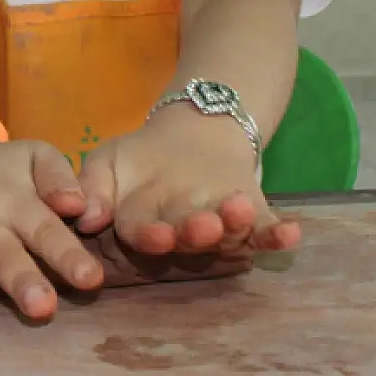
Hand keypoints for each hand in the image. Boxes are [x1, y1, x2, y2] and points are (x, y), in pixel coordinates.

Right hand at [76, 114, 299, 257]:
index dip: (150, 236)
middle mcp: (182, 233)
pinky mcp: (252, 219)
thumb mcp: (106, 161)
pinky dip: (279, 236)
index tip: (158, 236)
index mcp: (141, 224)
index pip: (142, 231)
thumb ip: (91, 186)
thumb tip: (82, 217)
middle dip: (196, 234)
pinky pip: (266, 233)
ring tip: (239, 209)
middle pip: (188, 240)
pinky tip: (293, 233)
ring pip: (227, 236)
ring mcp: (220, 227)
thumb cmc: (139, 158)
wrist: (190, 136)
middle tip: (204, 226)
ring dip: (235, 227)